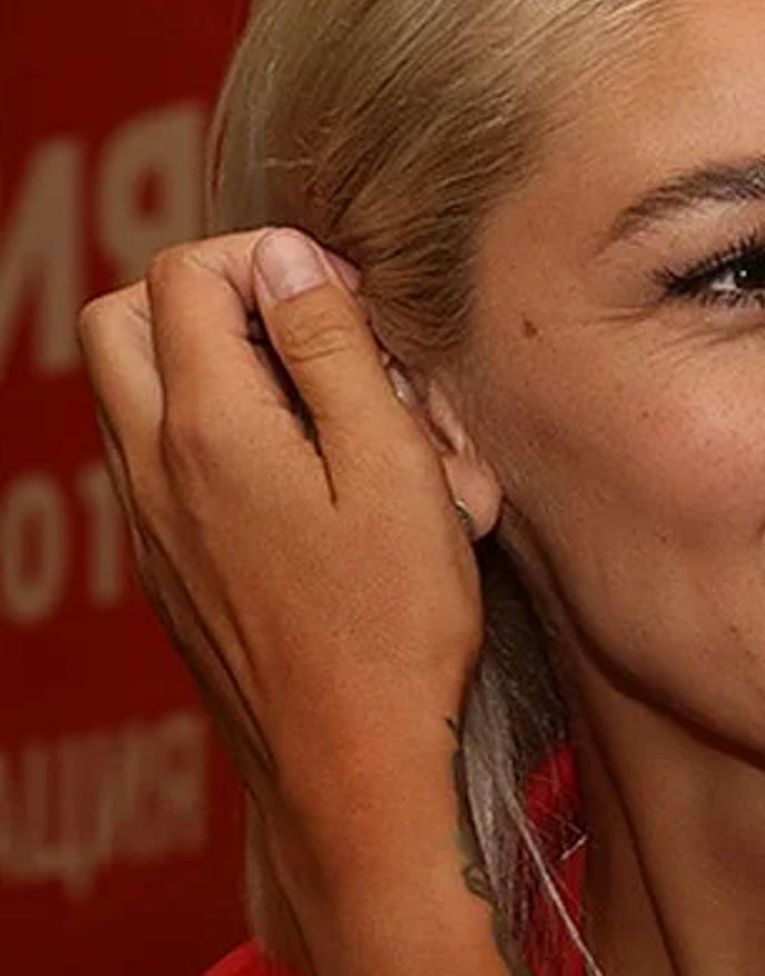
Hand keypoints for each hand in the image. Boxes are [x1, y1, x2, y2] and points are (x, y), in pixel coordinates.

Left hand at [77, 228, 491, 968]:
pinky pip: (158, 464)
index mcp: (210, 430)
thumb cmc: (392, 621)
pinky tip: (306, 483)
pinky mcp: (168, 571)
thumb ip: (330, 348)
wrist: (353, 765)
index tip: (341, 297)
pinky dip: (213, 435)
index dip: (265, 258)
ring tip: (317, 410)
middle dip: (205, 295)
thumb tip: (283, 255)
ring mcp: (151, 526)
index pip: (185, 277)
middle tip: (302, 330)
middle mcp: (155, 470)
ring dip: (208, 367)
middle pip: (116, 321)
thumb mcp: (392, 463)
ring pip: (131, 394)